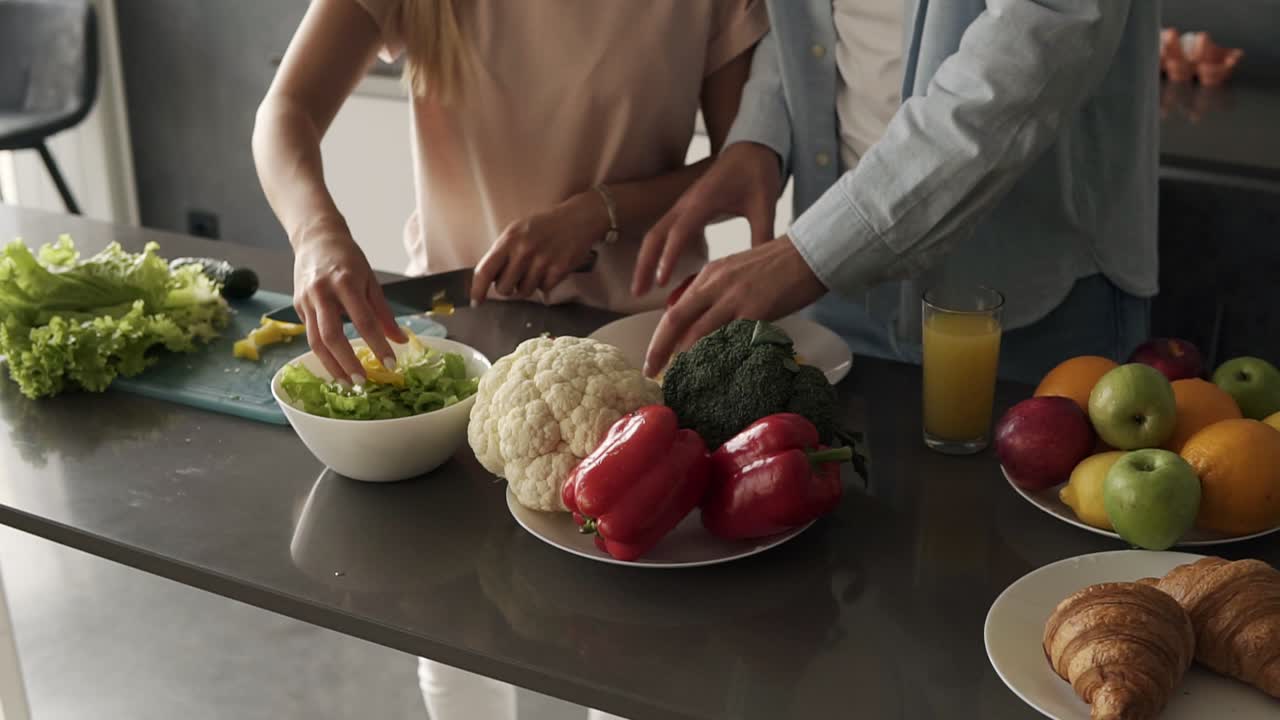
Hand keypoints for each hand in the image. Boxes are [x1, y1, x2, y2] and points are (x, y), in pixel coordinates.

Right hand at [292, 216, 405, 384]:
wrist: (315, 238)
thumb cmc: (347, 258)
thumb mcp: (371, 280)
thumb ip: (384, 312)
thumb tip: (401, 340)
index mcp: (345, 282)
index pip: (364, 321)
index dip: (378, 345)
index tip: (390, 364)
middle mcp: (322, 292)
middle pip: (332, 336)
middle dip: (348, 362)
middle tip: (363, 381)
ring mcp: (306, 300)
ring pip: (315, 341)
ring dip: (332, 365)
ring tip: (347, 382)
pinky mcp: (297, 307)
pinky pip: (310, 335)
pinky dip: (324, 353)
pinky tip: (336, 366)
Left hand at [470, 192, 608, 304]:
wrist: (577, 219)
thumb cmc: (544, 226)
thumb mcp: (517, 231)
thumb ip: (502, 252)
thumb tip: (488, 278)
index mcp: (509, 239)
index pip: (485, 270)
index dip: (477, 290)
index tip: (476, 301)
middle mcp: (524, 250)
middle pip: (504, 288)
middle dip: (507, 288)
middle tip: (515, 278)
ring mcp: (542, 261)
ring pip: (524, 292)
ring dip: (527, 286)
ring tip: (534, 270)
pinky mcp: (559, 270)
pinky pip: (543, 290)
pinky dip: (544, 284)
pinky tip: (548, 269)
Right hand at [633, 142, 781, 295]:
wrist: (751, 149)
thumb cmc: (757, 173)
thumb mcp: (765, 205)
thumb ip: (763, 236)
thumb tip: (762, 270)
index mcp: (703, 201)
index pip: (679, 232)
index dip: (669, 257)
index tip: (661, 281)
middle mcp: (686, 203)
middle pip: (655, 235)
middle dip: (644, 264)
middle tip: (637, 292)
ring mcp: (682, 206)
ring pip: (654, 234)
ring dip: (645, 260)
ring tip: (640, 289)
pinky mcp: (684, 210)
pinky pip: (663, 232)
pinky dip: (655, 252)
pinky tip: (657, 273)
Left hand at [644, 236, 825, 376]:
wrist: (811, 251)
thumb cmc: (780, 265)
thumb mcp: (738, 273)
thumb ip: (720, 295)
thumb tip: (709, 326)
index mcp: (709, 275)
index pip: (675, 309)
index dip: (661, 337)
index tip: (655, 357)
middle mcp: (715, 284)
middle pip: (676, 321)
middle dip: (660, 350)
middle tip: (652, 373)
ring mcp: (734, 296)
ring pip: (699, 333)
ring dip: (687, 359)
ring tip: (682, 379)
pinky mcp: (756, 309)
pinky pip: (731, 338)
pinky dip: (720, 357)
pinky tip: (717, 373)